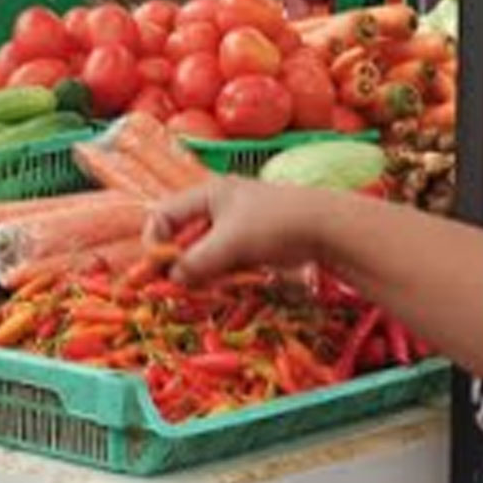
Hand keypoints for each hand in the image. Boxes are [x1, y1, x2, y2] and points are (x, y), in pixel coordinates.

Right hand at [147, 178, 330, 283]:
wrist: (326, 228)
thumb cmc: (275, 224)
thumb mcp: (229, 243)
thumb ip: (196, 262)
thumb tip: (172, 279)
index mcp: (208, 194)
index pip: (164, 214)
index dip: (155, 241)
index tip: (158, 268)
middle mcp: (219, 206)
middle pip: (182, 234)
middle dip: (177, 261)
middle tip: (176, 285)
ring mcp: (237, 225)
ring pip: (203, 251)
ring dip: (199, 271)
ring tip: (202, 289)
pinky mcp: (252, 243)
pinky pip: (224, 260)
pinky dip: (220, 274)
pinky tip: (225, 286)